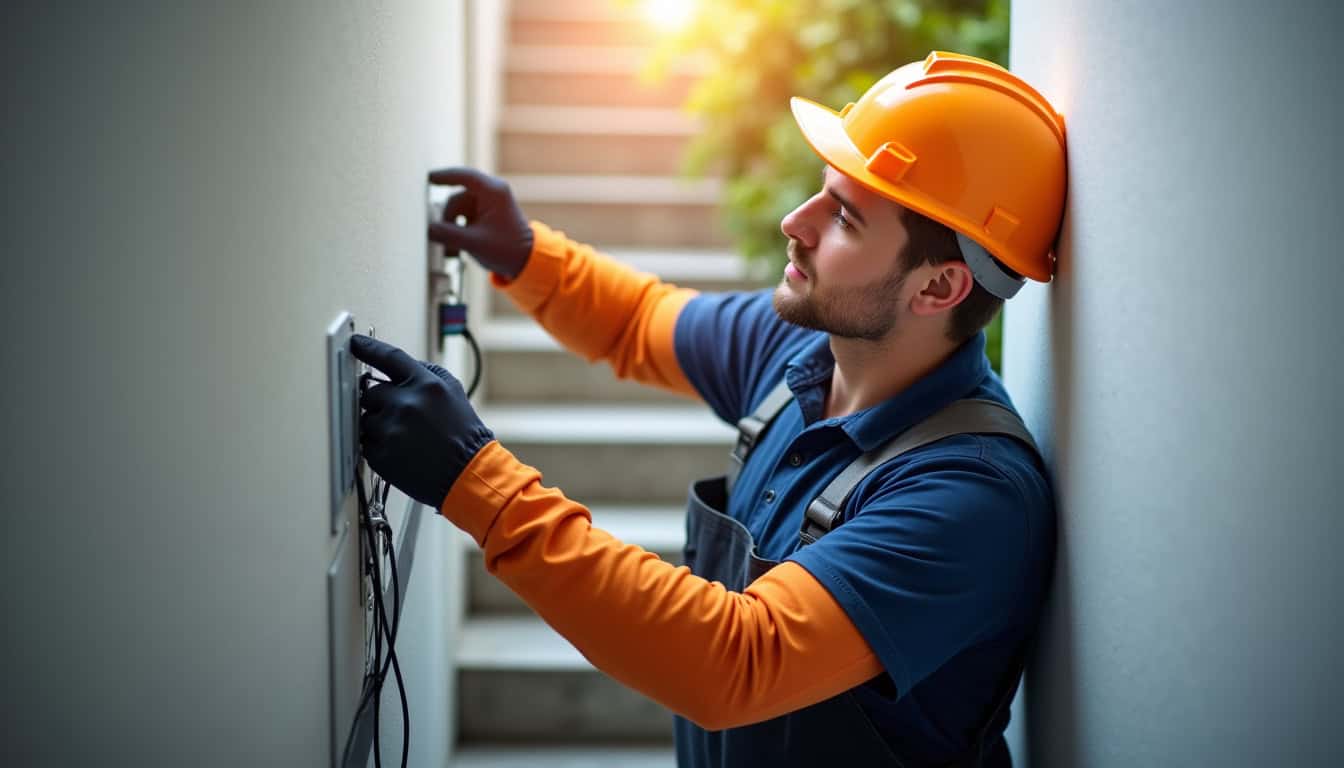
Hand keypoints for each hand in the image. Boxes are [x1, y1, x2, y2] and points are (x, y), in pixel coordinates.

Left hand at [350, 334, 494, 509]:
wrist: (467, 473)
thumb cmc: (462, 435)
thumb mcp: (452, 392)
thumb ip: (424, 374)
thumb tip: (393, 368)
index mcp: (425, 385)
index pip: (388, 357)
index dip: (368, 348)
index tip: (356, 343)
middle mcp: (406, 404)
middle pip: (370, 393)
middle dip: (380, 403)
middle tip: (402, 418)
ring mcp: (391, 430)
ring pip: (365, 419)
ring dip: (379, 426)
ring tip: (405, 437)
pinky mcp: (381, 454)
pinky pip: (365, 442)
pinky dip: (378, 446)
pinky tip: (400, 450)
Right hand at [428, 167, 533, 279]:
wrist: (526, 261)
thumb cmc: (507, 249)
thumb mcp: (475, 243)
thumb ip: (448, 234)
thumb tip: (428, 229)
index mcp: (493, 192)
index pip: (464, 176)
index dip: (444, 176)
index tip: (428, 178)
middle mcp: (491, 193)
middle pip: (456, 198)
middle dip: (448, 219)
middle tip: (443, 239)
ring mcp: (488, 203)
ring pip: (458, 209)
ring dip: (452, 228)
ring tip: (452, 249)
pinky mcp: (485, 214)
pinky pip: (464, 216)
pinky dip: (458, 230)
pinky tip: (456, 248)